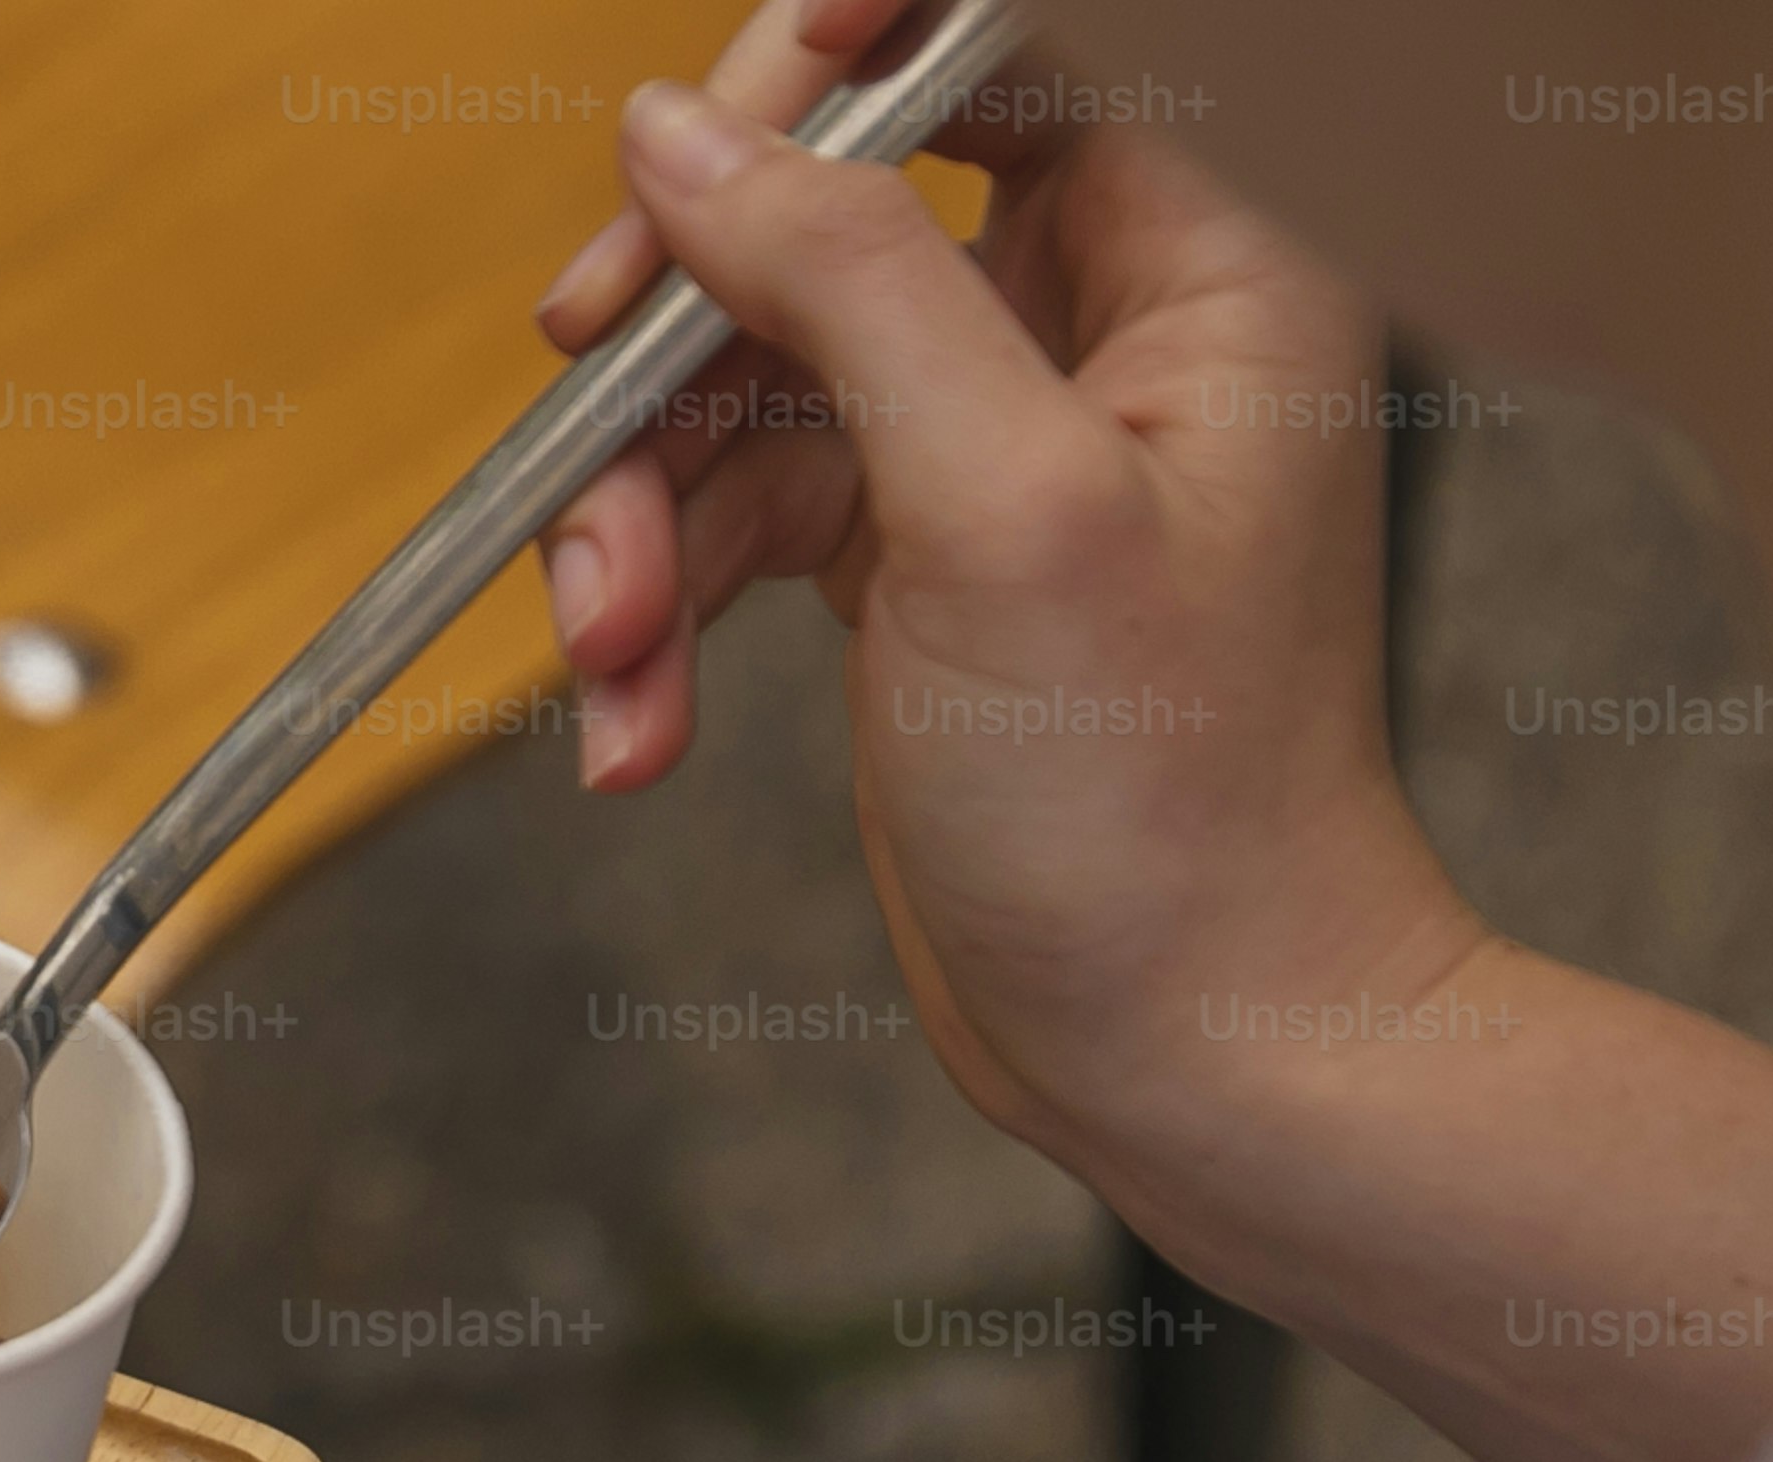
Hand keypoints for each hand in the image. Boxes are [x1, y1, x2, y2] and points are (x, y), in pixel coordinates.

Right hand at [534, 9, 1481, 1205]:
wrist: (1196, 1052)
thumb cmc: (1171, 808)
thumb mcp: (1002, 508)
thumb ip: (847, 284)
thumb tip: (682, 138)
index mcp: (1195, 261)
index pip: (994, 51)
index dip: (838, 57)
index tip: (691, 124)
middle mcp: (1098, 328)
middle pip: (825, 212)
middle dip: (680, 330)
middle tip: (576, 394)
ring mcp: (990, 447)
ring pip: (748, 381)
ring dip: (640, 516)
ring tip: (606, 655)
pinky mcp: (908, 564)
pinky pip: (736, 522)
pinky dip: (663, 618)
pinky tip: (634, 729)